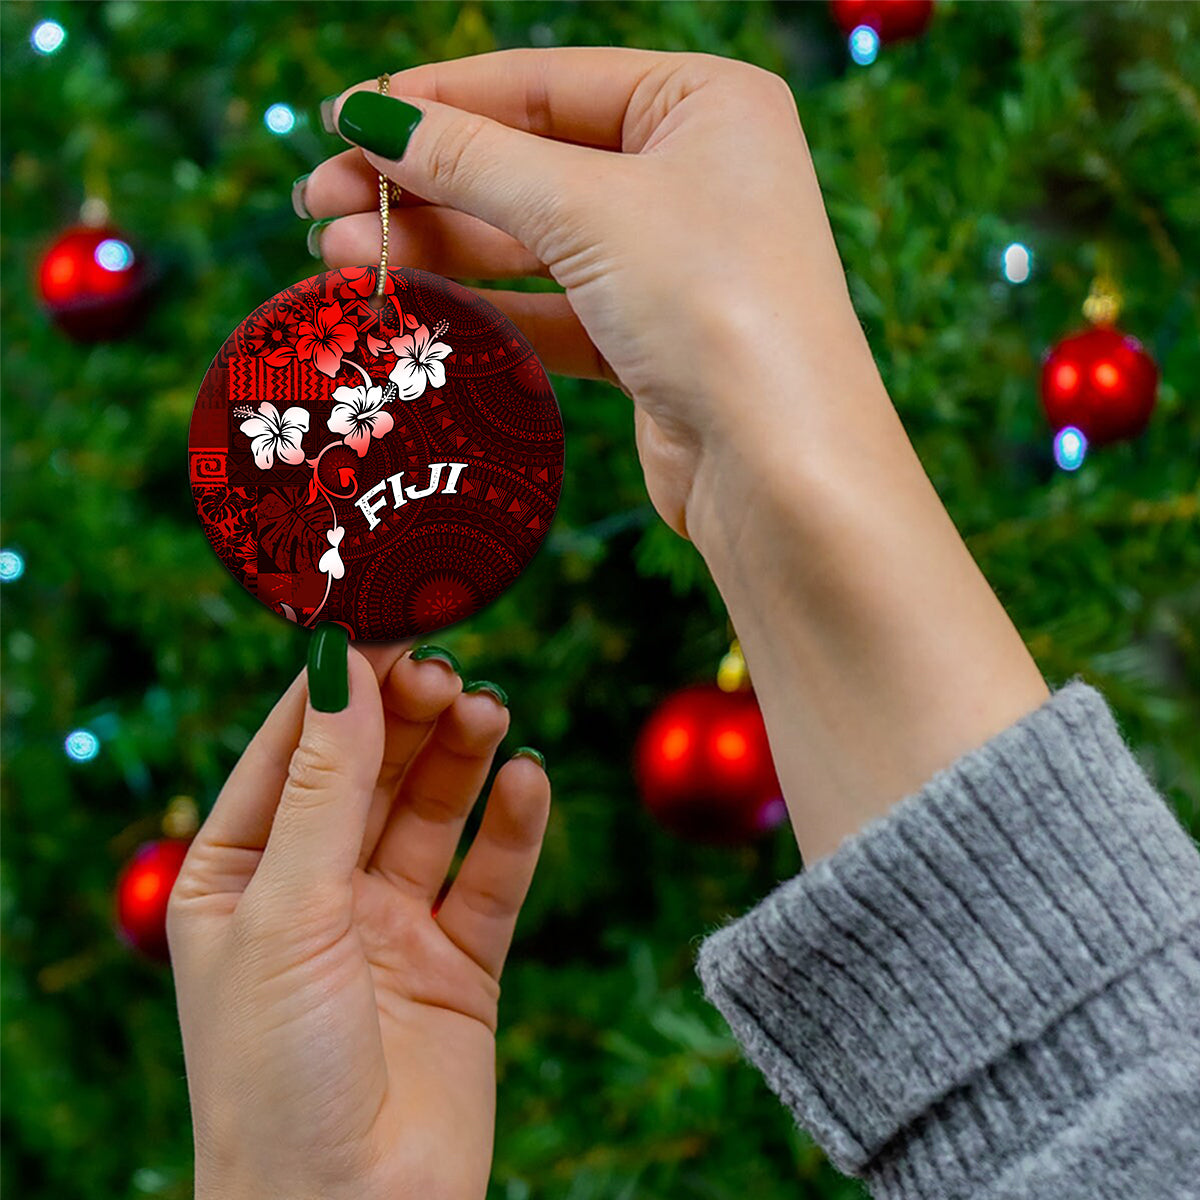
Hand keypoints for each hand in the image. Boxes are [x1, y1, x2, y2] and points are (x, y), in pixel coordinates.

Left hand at [167, 636, 549, 1199]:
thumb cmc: (275, 1075)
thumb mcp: (287, 911)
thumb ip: (325, 786)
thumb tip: (342, 664)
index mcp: (240, 876)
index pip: (292, 751)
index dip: (339, 685)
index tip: (388, 619)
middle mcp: (316, 892)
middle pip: (371, 771)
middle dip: (408, 716)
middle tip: (448, 671)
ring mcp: (390, 926)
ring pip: (433, 813)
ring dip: (462, 757)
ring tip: (490, 712)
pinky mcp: (459, 964)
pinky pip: (491, 878)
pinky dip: (513, 826)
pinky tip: (528, 780)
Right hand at [301, 47, 875, 544]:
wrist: (780, 468)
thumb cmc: (714, 305)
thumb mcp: (587, 209)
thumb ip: (473, 160)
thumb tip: (371, 116)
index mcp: (703, 103)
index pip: (543, 83)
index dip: (437, 101)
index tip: (342, 119)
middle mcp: (693, 174)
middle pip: (528, 163)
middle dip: (422, 184)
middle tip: (319, 203)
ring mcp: (672, 262)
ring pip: (532, 241)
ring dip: (437, 248)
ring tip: (338, 259)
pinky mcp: (650, 340)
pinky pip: (550, 308)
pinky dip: (481, 308)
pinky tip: (407, 306)